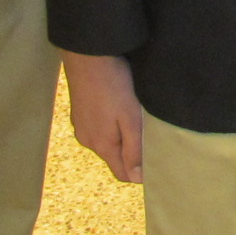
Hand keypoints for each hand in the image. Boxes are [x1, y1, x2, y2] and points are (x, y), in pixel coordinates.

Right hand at [62, 51, 144, 181]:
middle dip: (132, 156)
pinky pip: (98, 129)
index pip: (122, 174)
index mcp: (102, 145)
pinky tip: (119, 111)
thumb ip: (134, 149)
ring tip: (137, 123)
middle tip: (152, 139)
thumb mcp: (130, 117)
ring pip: (106, 143)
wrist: (87, 55)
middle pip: (114, 158)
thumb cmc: (113, 84)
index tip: (157, 164)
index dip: (139, 174)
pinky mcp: (79, 113)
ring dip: (121, 139)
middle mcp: (88, 140)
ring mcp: (81, 126)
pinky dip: (110, 127)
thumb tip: (137, 179)